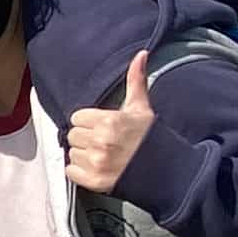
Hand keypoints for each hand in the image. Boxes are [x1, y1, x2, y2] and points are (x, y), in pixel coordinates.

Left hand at [66, 51, 160, 194]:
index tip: (102, 127)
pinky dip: (80, 171)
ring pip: (72, 153)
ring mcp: (97, 163)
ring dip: (83, 155)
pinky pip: (71, 172)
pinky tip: (97, 168)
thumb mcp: (142, 108)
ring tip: (102, 155)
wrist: (165, 172)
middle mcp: (101, 141)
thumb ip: (136, 80)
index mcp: (109, 121)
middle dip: (85, 138)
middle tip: (102, 143)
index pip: (78, 118)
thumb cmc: (151, 139)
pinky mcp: (94, 181)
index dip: (89, 122)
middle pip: (73, 135)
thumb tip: (141, 54)